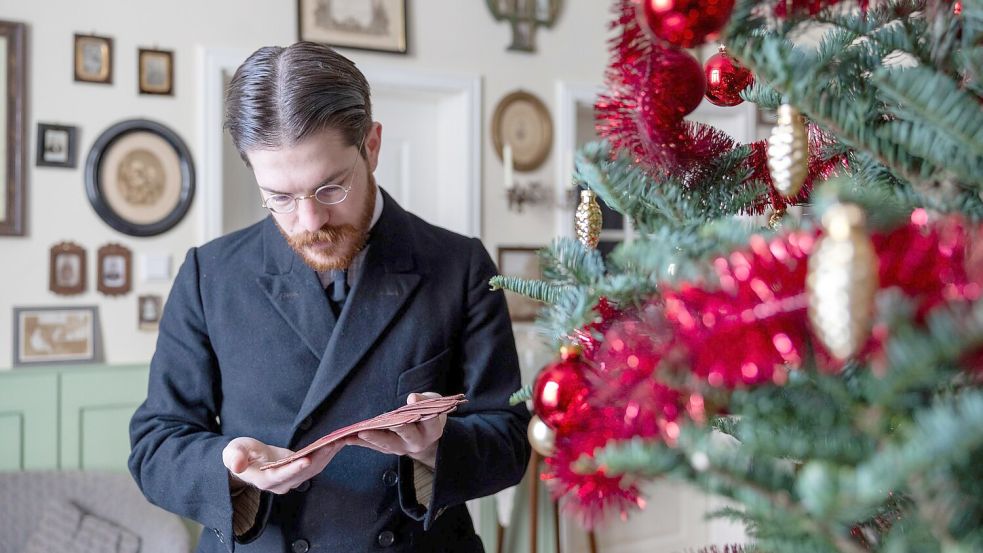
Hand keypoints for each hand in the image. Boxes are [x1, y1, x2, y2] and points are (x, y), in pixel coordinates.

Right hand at [222, 437, 344, 494]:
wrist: (248, 461)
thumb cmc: (240, 454)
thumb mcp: (233, 451)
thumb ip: (234, 457)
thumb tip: (236, 465)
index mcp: (265, 480)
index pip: (281, 475)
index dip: (294, 468)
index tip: (306, 460)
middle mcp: (281, 484)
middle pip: (303, 472)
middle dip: (319, 457)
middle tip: (332, 443)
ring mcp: (292, 480)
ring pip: (313, 469)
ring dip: (327, 455)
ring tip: (339, 439)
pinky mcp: (300, 473)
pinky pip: (316, 465)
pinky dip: (327, 454)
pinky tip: (337, 442)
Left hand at [349, 392, 446, 467]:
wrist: (425, 434)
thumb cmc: (427, 412)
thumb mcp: (432, 402)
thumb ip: (424, 400)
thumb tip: (412, 398)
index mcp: (432, 431)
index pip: (429, 421)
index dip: (420, 409)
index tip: (412, 399)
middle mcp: (418, 443)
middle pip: (405, 435)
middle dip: (392, 427)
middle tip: (383, 422)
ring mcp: (403, 448)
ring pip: (387, 444)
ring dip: (372, 438)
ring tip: (358, 433)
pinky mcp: (390, 450)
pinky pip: (375, 446)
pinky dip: (363, 442)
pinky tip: (350, 438)